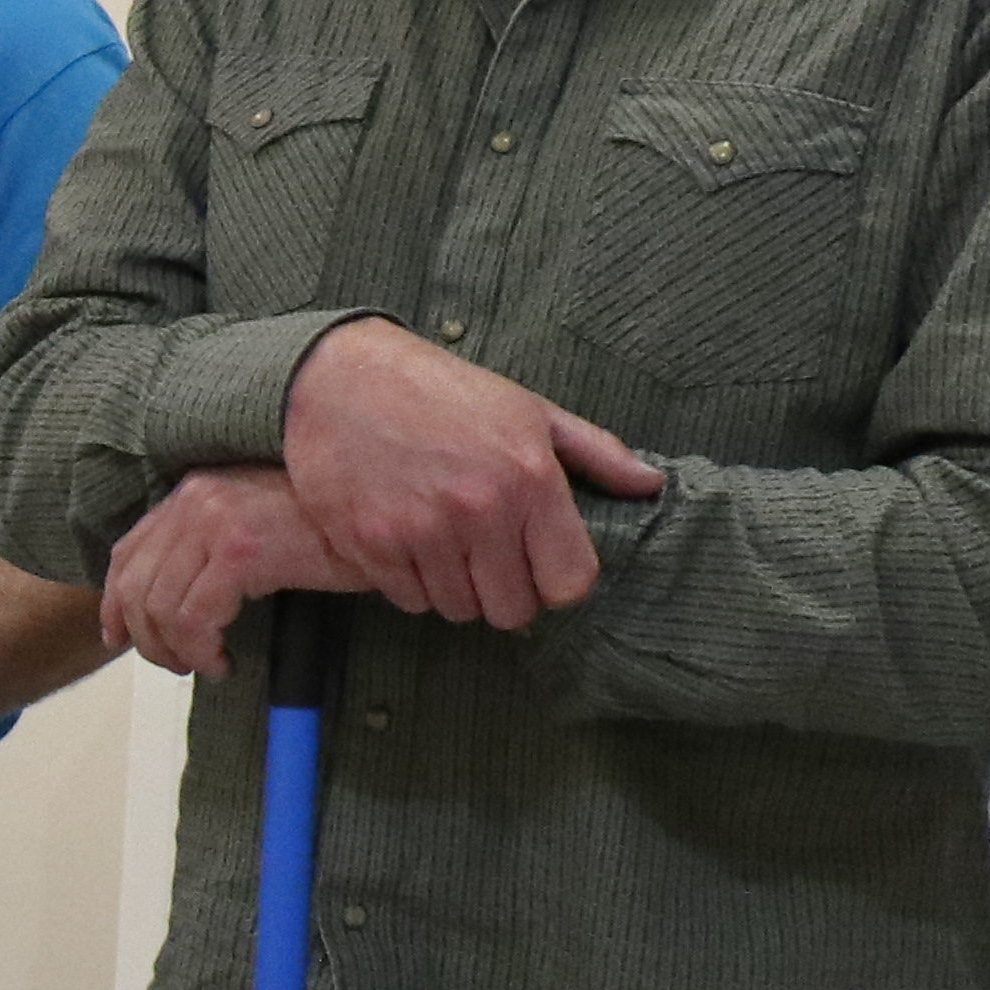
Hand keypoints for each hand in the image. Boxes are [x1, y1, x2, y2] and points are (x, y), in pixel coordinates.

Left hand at [102, 468, 359, 678]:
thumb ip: (207, 548)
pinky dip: (201, 651)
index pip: (127, 553)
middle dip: (147, 639)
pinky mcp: (240, 551)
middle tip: (176, 665)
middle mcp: (195, 500)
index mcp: (193, 492)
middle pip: (135, 586)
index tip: (119, 638)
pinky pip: (194, 618)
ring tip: (207, 665)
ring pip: (160, 608)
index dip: (114, 603)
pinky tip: (223, 662)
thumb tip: (168, 598)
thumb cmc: (327, 530)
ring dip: (177, 651)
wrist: (380, 519)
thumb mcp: (255, 528)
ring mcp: (215, 521)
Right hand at [279, 319, 662, 632]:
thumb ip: (595, 452)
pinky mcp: (371, 545)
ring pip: (458, 609)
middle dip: (505, 591)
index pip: (569, 584)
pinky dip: (412, 583)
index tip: (540, 563)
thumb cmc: (441, 392)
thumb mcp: (527, 409)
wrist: (339, 379)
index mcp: (530, 478)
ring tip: (444, 544)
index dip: (556, 581)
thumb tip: (650, 485)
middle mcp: (479, 511)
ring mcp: (421, 532)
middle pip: (512, 610)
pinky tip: (407, 542)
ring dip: (456, 588)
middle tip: (488, 557)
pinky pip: (409, 599)